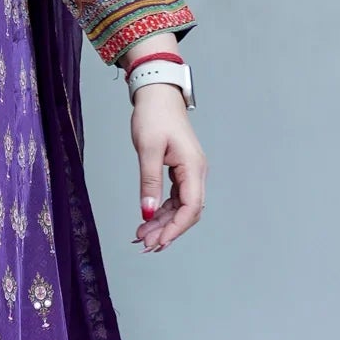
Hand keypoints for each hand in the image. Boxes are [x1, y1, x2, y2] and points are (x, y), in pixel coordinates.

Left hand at [130, 85, 206, 250]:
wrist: (158, 94)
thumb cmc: (154, 116)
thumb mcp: (148, 149)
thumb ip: (149, 182)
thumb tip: (147, 213)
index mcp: (193, 167)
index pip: (190, 208)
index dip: (175, 229)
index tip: (157, 242)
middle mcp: (197, 172)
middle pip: (188, 212)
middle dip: (168, 231)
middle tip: (145, 245)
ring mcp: (190, 171)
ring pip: (181, 207)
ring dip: (164, 223)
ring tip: (142, 237)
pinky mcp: (182, 170)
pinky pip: (175, 197)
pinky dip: (162, 211)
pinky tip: (148, 221)